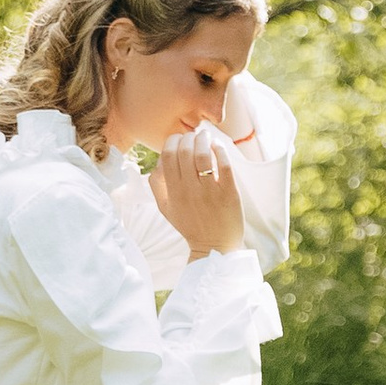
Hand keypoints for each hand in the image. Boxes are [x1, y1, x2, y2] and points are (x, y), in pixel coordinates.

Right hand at [150, 121, 244, 261]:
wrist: (215, 247)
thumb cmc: (190, 224)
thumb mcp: (165, 208)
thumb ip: (156, 185)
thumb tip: (158, 161)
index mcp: (172, 192)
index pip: (167, 155)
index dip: (173, 141)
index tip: (180, 140)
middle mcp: (189, 190)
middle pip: (184, 151)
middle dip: (189, 137)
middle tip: (195, 137)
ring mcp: (209, 191)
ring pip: (203, 155)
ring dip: (204, 140)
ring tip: (207, 137)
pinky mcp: (229, 193)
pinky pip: (224, 164)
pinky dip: (220, 150)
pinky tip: (218, 147)